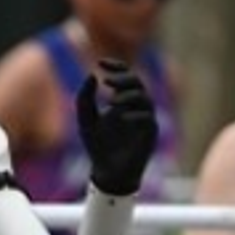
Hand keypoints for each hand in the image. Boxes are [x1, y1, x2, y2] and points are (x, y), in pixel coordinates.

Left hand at [76, 60, 157, 197]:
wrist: (107, 172)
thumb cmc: (97, 146)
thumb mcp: (85, 120)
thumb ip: (84, 99)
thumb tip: (91, 75)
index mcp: (123, 100)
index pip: (125, 75)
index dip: (116, 66)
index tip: (101, 63)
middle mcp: (136, 106)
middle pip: (136, 83)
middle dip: (123, 79)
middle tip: (107, 81)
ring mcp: (144, 119)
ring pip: (144, 98)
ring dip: (128, 96)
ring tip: (111, 100)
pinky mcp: (149, 134)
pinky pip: (147, 119)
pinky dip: (135, 115)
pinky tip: (120, 116)